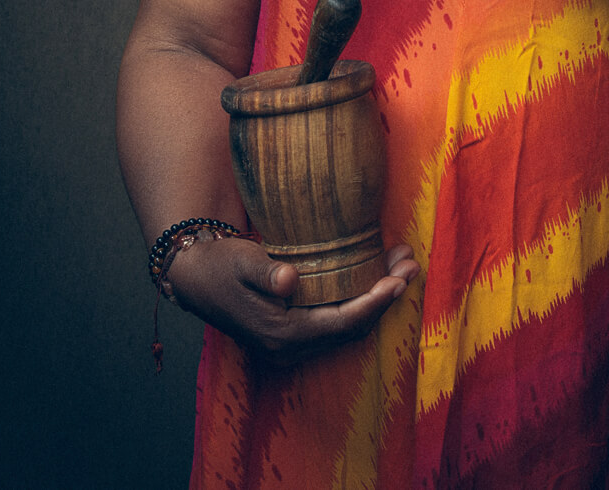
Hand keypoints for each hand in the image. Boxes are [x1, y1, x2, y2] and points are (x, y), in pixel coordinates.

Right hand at [166, 235, 419, 366]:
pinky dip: (362, 298)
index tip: (398, 281)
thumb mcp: (240, 261)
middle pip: (352, 327)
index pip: (340, 323)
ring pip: (349, 325)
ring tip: (403, 262)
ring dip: (378, 296)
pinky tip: (377, 272)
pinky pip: (338, 321)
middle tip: (412, 263)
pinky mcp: (296, 332)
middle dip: (386, 297)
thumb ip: (265, 272)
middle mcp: (290, 346)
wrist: (196, 277)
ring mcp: (293, 343)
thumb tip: (289, 281)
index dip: (373, 304)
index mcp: (280, 334)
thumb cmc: (220, 265)